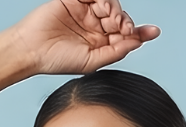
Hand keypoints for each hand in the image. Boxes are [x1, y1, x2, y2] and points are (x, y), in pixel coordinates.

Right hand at [12, 1, 159, 75]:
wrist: (31, 50)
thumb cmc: (56, 60)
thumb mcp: (91, 62)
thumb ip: (114, 52)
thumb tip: (136, 43)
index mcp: (99, 44)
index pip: (124, 36)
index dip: (140, 33)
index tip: (154, 32)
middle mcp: (94, 27)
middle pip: (120, 18)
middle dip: (126, 21)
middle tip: (125, 27)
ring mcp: (85, 12)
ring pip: (110, 4)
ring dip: (116, 9)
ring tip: (112, 17)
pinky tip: (102, 5)